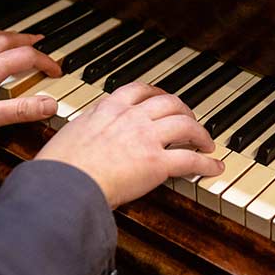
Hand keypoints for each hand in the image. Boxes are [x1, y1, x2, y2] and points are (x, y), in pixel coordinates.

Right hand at [35, 83, 224, 207]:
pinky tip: (214, 167)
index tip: (163, 98)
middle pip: (169, 103)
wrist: (65, 183)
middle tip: (190, 120)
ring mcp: (147, 138)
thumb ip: (86, 127)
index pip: (140, 91)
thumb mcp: (69, 133)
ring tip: (206, 142)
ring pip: (185, 126)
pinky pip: (190, 160)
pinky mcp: (157, 163)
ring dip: (200, 133)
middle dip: (185, 110)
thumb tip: (85, 131)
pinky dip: (206, 163)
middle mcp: (131, 118)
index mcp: (109, 108)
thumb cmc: (60, 166)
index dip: (157, 93)